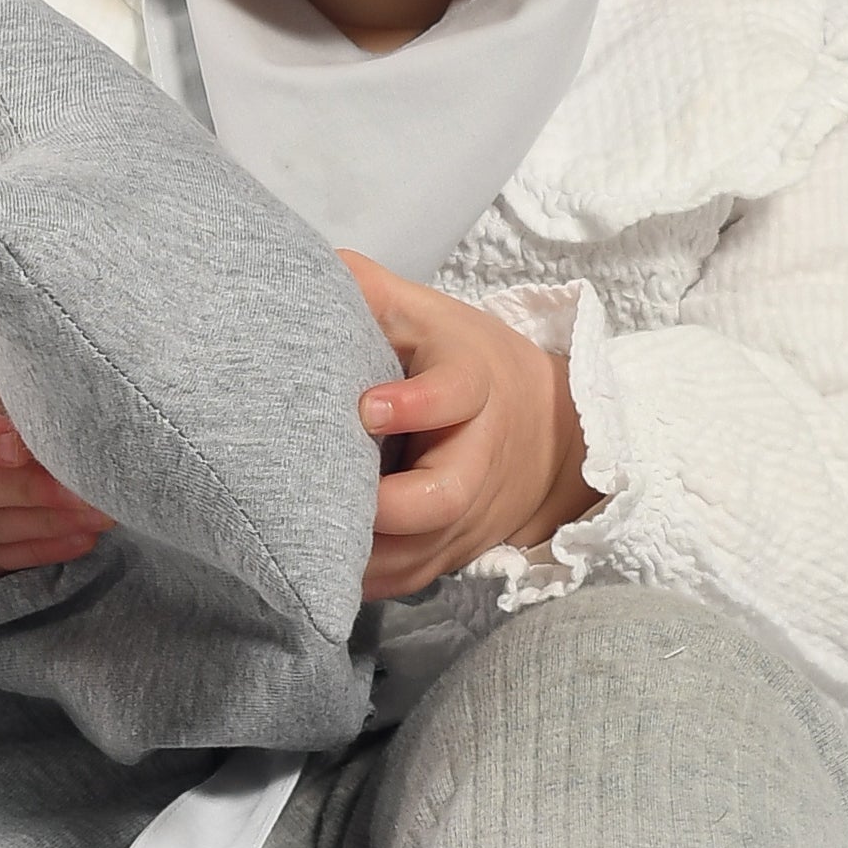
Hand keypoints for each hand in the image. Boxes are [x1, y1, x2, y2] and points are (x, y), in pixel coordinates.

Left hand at [339, 257, 596, 601]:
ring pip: (419, 552)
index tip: (365, 406)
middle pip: (443, 496)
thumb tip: (309, 267)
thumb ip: (374, 292)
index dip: (417, 403)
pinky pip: (407, 580)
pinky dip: (363, 581)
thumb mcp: (430, 317)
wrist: (548, 434)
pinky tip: (312, 568)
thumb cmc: (467, 363)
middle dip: (386, 505)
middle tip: (320, 491)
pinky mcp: (452, 552)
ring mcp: (467, 515)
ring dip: (361, 552)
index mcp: (475, 386)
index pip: (457, 393)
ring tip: (298, 537)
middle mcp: (477, 459)